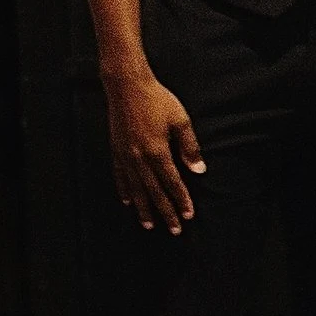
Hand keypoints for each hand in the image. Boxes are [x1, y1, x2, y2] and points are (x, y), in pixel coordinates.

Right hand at [101, 69, 202, 233]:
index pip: (172, 182)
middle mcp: (139, 158)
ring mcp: (125, 155)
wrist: (127, 86)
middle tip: (174, 229)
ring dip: (143, 208)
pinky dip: (124, 190)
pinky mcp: (116, 150)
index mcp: (157, 151)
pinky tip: (127, 201)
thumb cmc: (158, 100)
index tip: (189, 215)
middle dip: (165, 212)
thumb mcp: (180, 121)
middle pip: (154, 191)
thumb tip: (199, 170)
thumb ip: (190, 147)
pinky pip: (120, 176)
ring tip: (149, 224)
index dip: (181, 200)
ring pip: (135, 188)